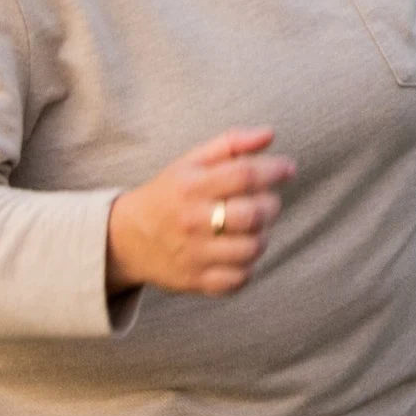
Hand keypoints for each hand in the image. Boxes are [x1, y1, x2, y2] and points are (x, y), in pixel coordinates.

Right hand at [106, 128, 296, 296]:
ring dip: (262, 235)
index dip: (274, 169)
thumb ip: (231, 143)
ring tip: (254, 228)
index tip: (288, 168)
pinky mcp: (196, 281)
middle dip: (271, 205)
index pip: (244, 175)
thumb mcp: (191, 162)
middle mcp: (192, 220)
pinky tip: (240, 252)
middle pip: (252, 214)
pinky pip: (239, 279)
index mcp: (191, 186)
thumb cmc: (170, 194)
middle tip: (267, 201)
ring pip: (251, 248)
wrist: (127, 239)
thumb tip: (269, 134)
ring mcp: (194, 254)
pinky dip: (248, 266)